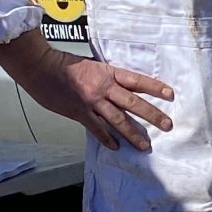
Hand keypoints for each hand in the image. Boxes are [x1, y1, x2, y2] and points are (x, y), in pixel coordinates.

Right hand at [0, 29, 174, 151]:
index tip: (170, 95)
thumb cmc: (64, 64)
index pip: (137, 80)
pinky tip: (116, 147)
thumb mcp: (92, 65)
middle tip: (168, 125)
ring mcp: (92, 102)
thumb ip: (106, 77)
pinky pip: (97, 128)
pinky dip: (107, 138)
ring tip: (145, 145)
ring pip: (118, 120)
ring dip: (133, 134)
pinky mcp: (79, 113)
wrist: (40, 67)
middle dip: (152, 115)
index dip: (154, 87)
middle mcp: (103, 88)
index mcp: (108, 73)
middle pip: (133, 103)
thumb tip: (119, 87)